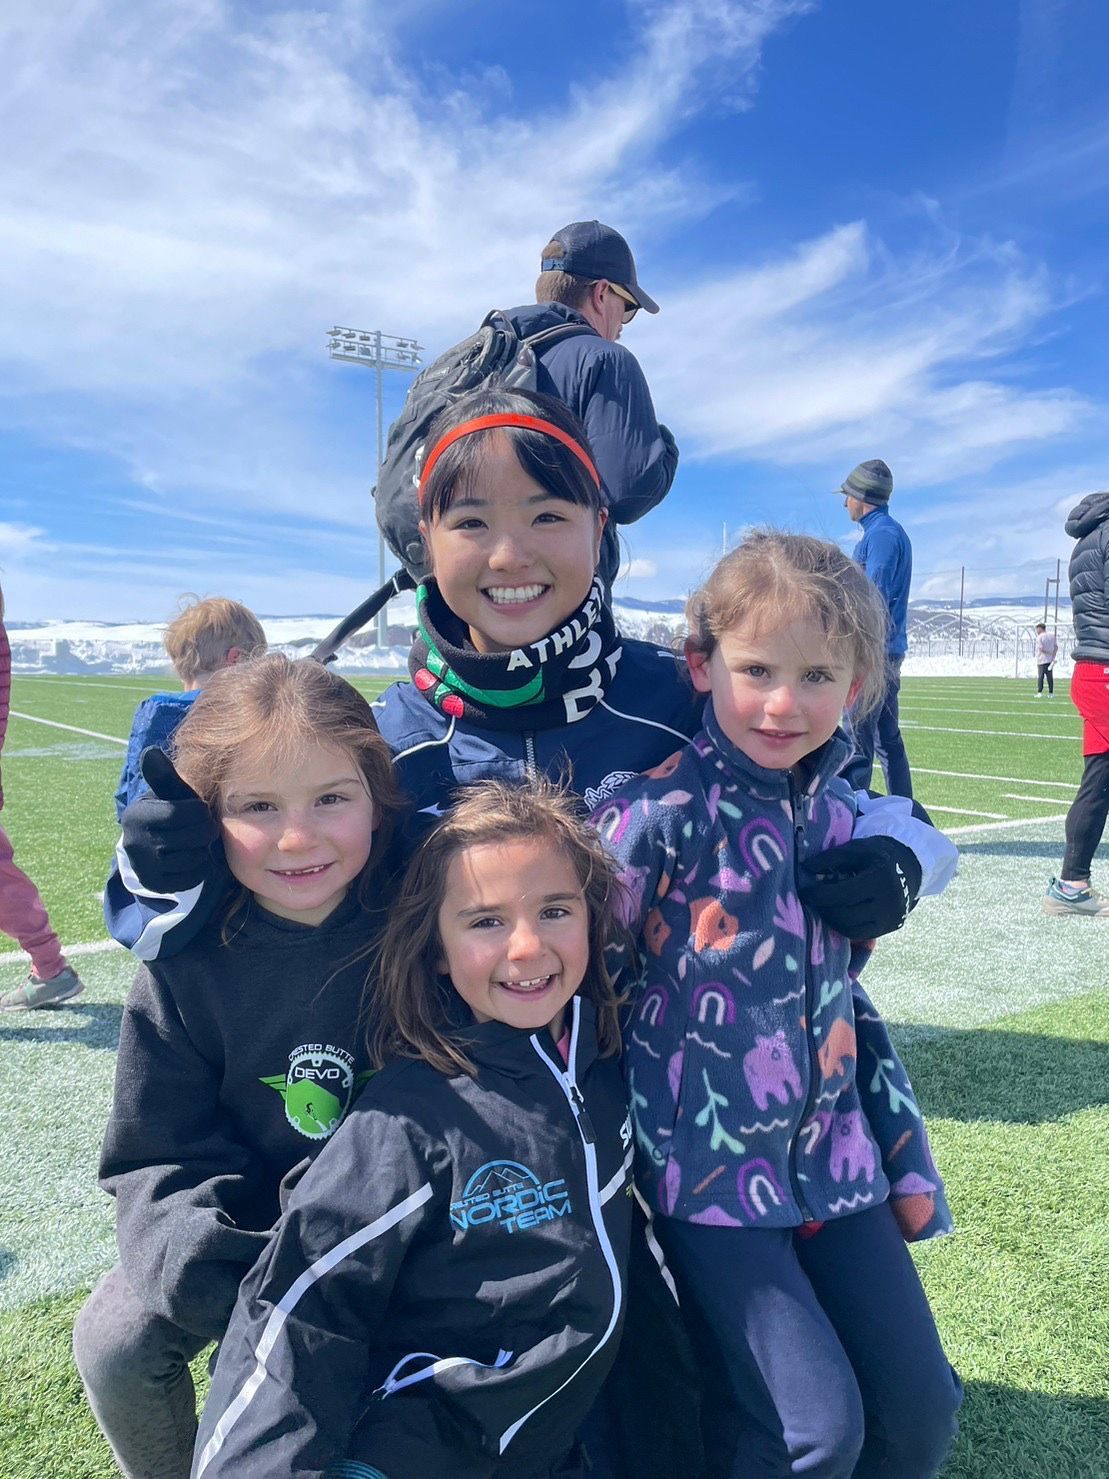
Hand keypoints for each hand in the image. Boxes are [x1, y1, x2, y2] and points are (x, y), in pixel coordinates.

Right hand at [121, 747, 222, 892]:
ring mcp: (144, 867)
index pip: (180, 813)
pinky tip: (193, 857)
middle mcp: (135, 843)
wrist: (153, 844)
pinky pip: (194, 877)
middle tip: (204, 826)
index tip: (198, 808)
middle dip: (206, 829)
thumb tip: (150, 751)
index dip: (199, 811)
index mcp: (137, 816)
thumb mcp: (167, 793)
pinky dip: (200, 867)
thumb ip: (163, 774)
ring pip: (196, 858)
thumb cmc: (169, 810)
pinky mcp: (156, 885)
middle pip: (194, 837)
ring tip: (196, 841)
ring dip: (204, 849)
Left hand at [797, 836, 922, 939]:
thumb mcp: (855, 849)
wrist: (908, 866)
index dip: (818, 895)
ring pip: (851, 928)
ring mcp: (891, 917)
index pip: (842, 894)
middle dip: (823, 909)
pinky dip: (844, 927)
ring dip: (831, 920)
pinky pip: (861, 934)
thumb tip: (805, 868)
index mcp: (880, 878)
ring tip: (822, 907)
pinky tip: (836, 915)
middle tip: (810, 901)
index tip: (803, 892)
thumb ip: (830, 857)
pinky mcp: (890, 927)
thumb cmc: (875, 855)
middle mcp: (888, 901)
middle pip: (845, 914)